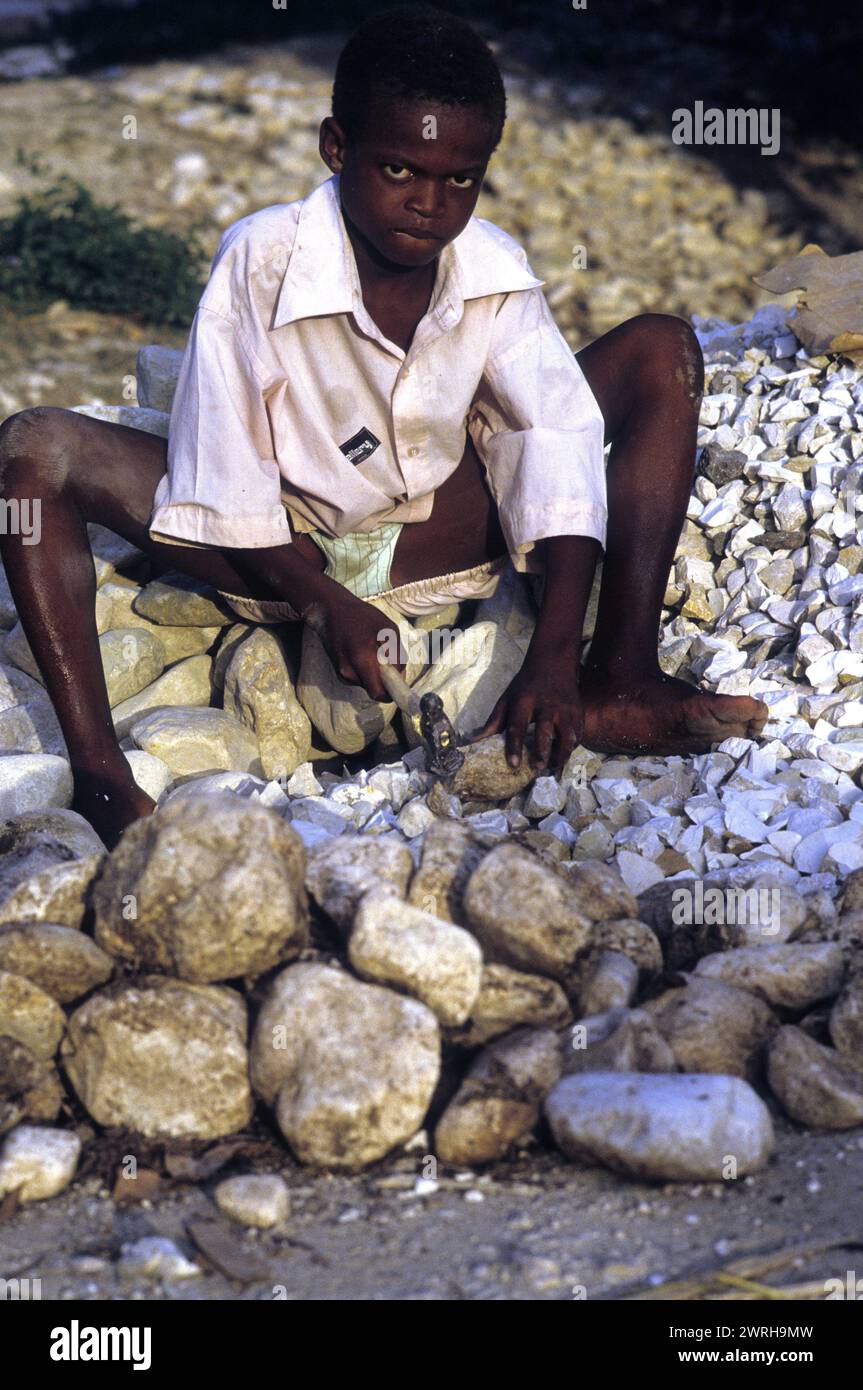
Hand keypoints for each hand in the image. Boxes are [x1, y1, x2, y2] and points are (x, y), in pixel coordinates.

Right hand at [311, 593, 403, 701]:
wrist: (330, 610)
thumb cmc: (362, 616)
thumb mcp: (389, 630)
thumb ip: (397, 656)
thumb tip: (400, 676)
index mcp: (362, 659)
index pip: (378, 692)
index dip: (390, 694)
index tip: (398, 687)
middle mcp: (348, 671)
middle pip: (374, 690)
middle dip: (384, 681)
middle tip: (388, 663)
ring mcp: (341, 673)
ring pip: (367, 684)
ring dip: (374, 674)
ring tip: (373, 652)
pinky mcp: (339, 672)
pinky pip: (359, 678)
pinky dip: (365, 670)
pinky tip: (363, 653)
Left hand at [468, 638, 583, 770]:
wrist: (553, 663)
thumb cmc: (525, 685)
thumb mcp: (507, 699)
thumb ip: (493, 722)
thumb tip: (473, 743)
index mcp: (524, 701)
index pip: (517, 726)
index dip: (514, 746)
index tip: (513, 764)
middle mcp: (546, 705)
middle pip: (545, 731)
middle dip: (542, 751)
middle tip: (537, 768)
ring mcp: (565, 708)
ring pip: (568, 735)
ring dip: (561, 753)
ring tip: (552, 765)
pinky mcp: (578, 712)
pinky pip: (578, 734)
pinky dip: (572, 747)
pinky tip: (563, 755)